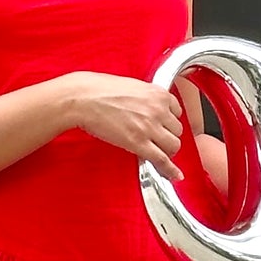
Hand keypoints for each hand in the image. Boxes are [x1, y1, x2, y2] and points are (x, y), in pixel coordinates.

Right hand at [62, 73, 186, 177]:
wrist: (83, 98)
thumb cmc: (100, 90)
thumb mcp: (132, 86)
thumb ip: (146, 98)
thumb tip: (149, 108)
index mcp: (158, 93)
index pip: (177, 111)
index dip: (169, 120)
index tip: (164, 126)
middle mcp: (158, 109)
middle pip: (177, 130)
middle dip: (167, 136)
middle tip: (157, 140)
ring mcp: (149, 127)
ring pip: (173, 146)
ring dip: (166, 151)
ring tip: (157, 152)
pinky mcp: (138, 143)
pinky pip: (162, 160)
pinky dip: (170, 170)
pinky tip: (174, 175)